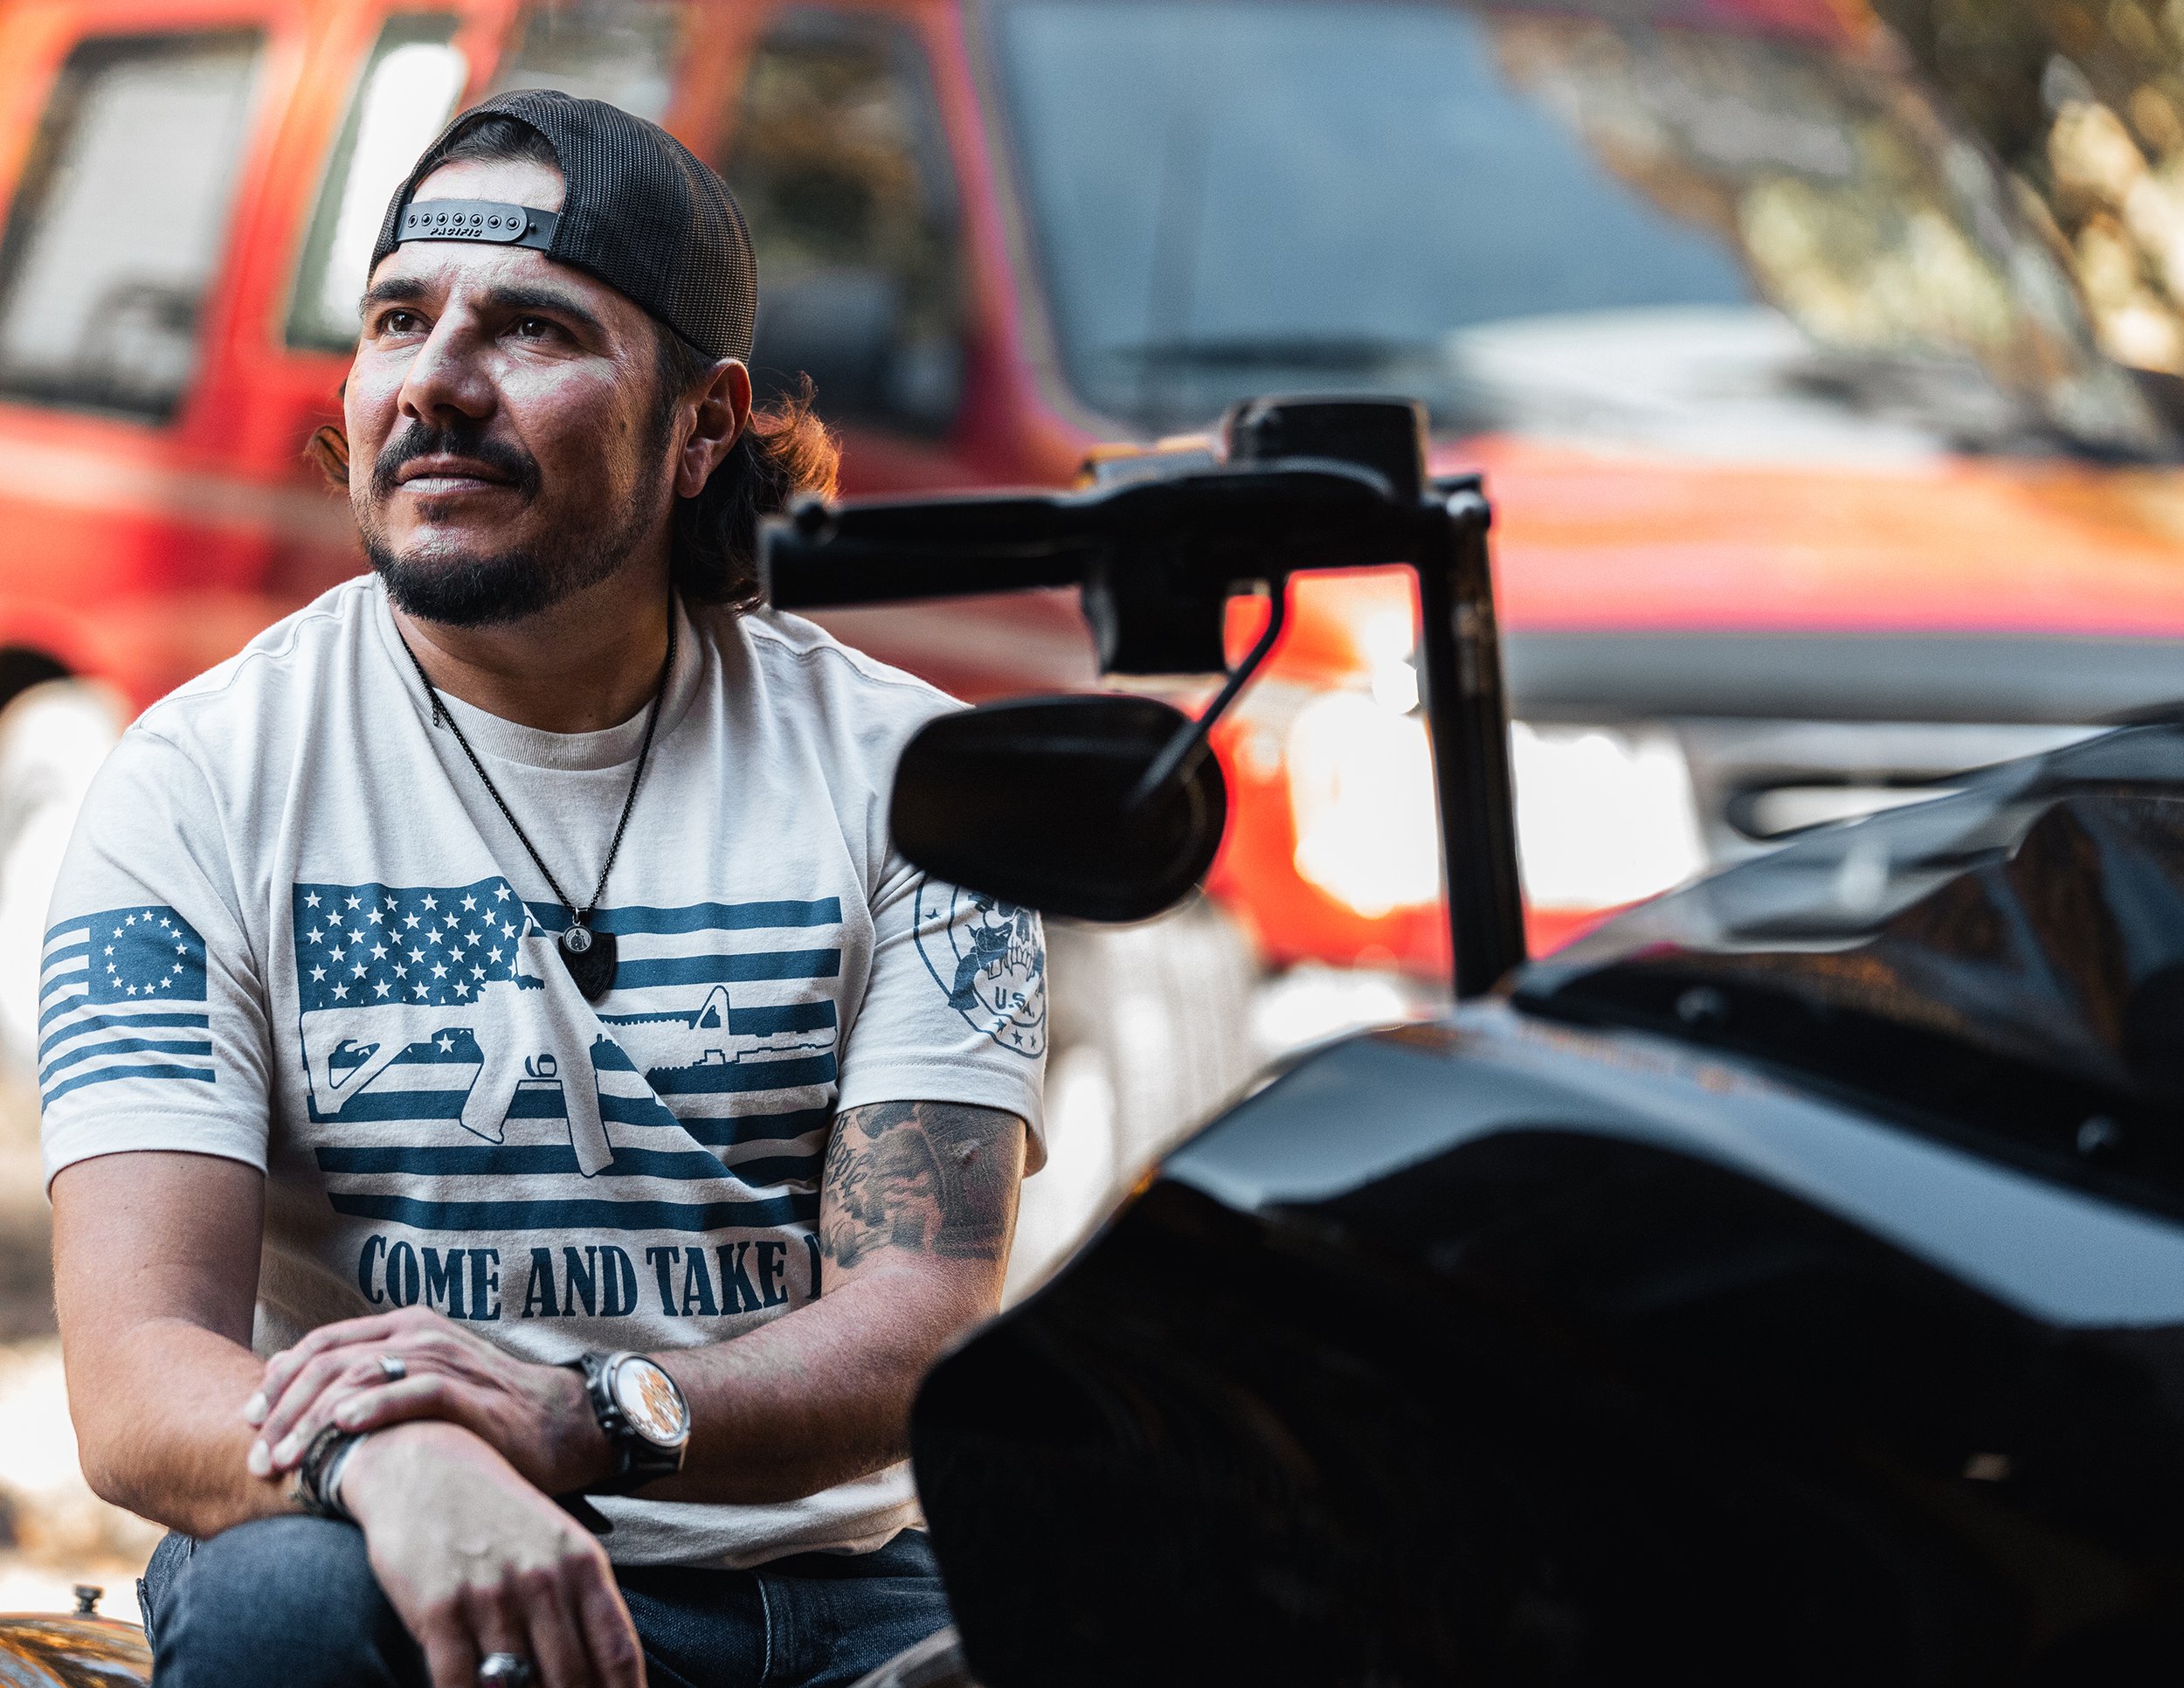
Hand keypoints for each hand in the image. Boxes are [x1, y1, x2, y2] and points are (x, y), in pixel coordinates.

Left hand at [244, 1307, 610, 1494]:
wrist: (558, 1424)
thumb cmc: (483, 1412)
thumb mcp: (422, 1386)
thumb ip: (372, 1383)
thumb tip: (308, 1402)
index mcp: (404, 1327)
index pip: (322, 1344)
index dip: (278, 1380)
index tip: (249, 1422)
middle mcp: (419, 1336)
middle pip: (331, 1363)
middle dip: (284, 1412)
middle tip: (258, 1457)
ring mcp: (446, 1360)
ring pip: (362, 1379)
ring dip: (314, 1421)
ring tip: (287, 1460)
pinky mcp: (470, 1392)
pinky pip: (415, 1391)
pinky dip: (375, 1406)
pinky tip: (344, 1427)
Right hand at [342, 1421, 643, 1687]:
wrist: (423, 1463)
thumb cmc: (498, 1515)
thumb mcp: (557, 1545)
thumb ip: (583, 1605)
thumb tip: (608, 1673)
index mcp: (582, 1563)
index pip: (617, 1652)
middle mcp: (542, 1579)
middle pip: (571, 1678)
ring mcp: (490, 1595)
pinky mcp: (438, 1609)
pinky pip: (458, 1684)